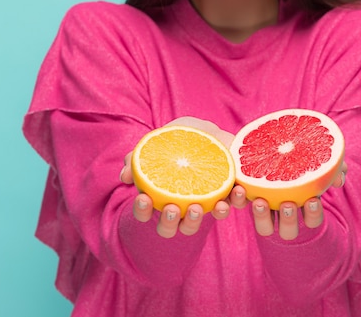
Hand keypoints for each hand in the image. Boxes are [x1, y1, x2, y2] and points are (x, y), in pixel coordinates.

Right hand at [119, 117, 234, 237]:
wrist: (210, 133)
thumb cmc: (180, 139)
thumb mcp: (161, 140)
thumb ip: (140, 155)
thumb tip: (124, 176)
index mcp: (159, 196)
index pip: (143, 212)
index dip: (141, 210)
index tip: (144, 197)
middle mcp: (179, 207)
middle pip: (169, 227)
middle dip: (169, 222)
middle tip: (173, 208)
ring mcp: (202, 206)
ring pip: (195, 225)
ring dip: (196, 220)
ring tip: (199, 207)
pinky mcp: (227, 198)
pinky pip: (230, 207)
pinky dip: (234, 202)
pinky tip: (236, 190)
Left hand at [229, 162, 347, 240]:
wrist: (267, 147)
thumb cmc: (301, 158)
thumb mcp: (317, 160)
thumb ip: (333, 167)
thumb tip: (340, 178)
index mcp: (303, 207)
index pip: (312, 221)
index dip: (312, 215)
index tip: (311, 201)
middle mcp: (284, 214)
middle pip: (288, 231)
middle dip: (288, 221)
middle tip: (287, 204)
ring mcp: (264, 209)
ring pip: (263, 227)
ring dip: (262, 218)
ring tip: (261, 202)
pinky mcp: (244, 199)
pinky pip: (239, 208)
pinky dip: (238, 202)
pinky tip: (239, 189)